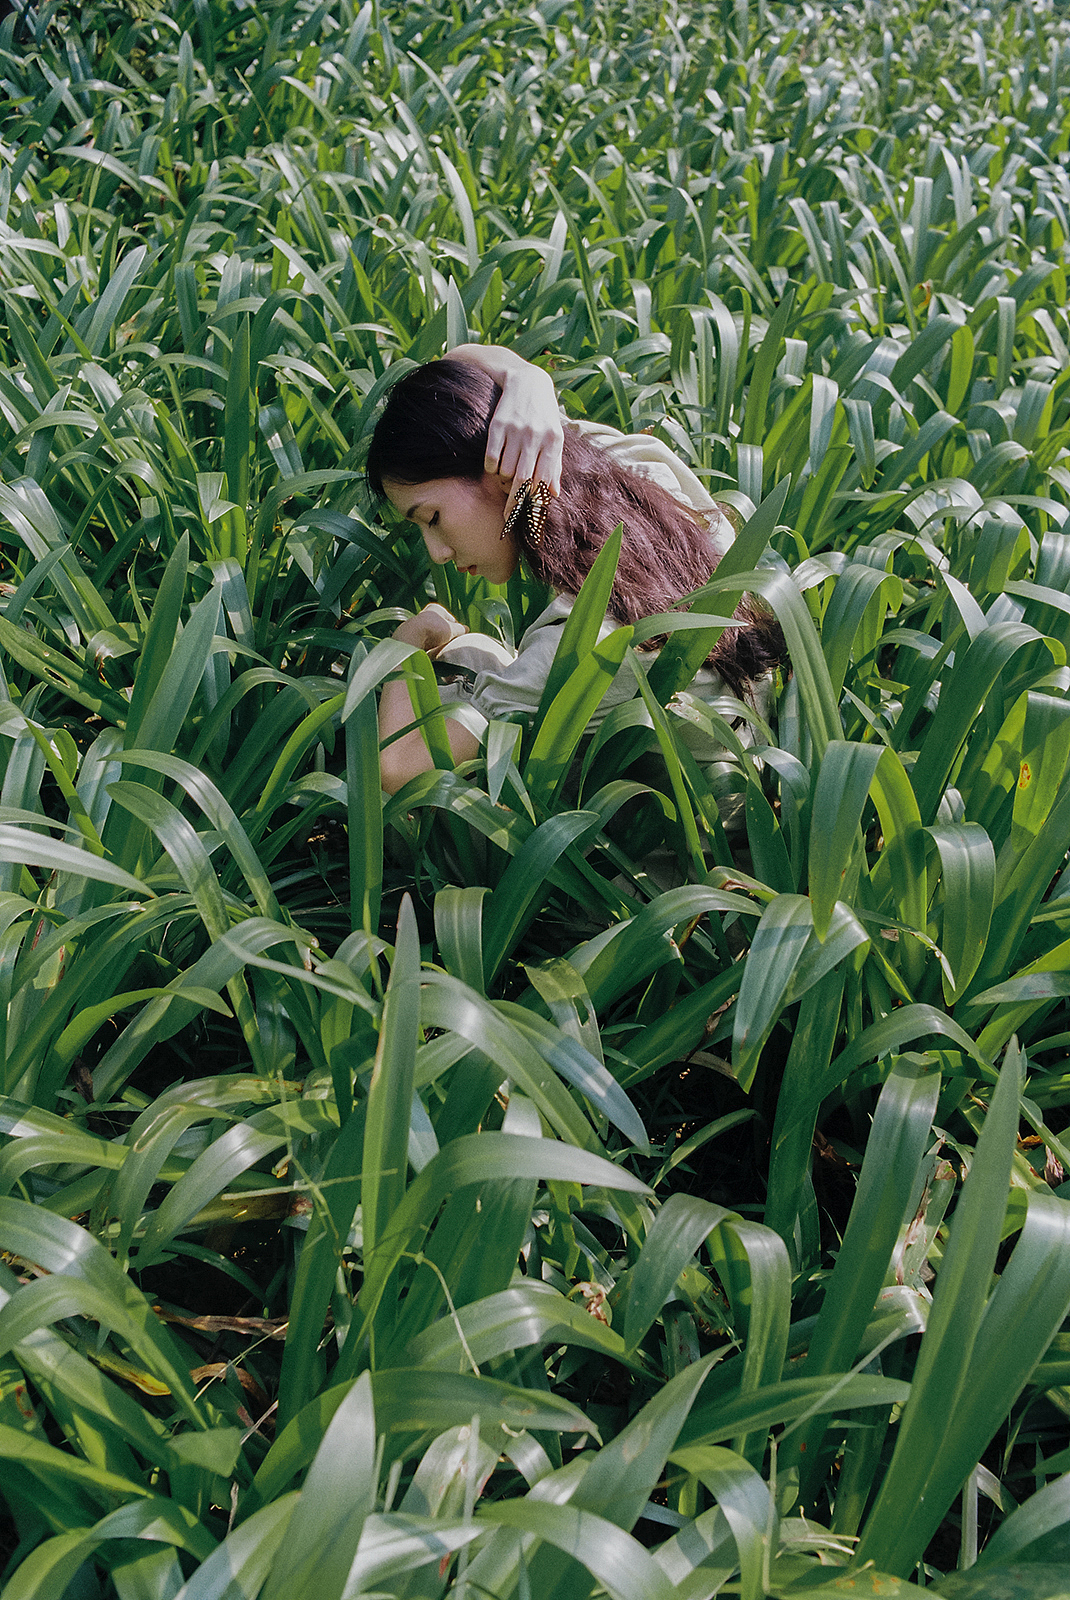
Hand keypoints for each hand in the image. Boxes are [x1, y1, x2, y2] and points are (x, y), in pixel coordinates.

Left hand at [392, 603, 466, 657]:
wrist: (411, 638)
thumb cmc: (434, 630)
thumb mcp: (452, 629)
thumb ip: (461, 629)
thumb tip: (466, 629)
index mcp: (435, 608)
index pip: (449, 618)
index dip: (455, 628)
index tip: (458, 636)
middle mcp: (423, 614)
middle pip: (439, 626)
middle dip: (444, 634)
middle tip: (449, 643)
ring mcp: (414, 625)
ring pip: (429, 635)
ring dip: (435, 642)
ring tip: (440, 649)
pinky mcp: (408, 636)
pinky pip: (421, 642)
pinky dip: (426, 647)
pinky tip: (429, 653)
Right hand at [446, 344, 563, 518]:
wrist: (527, 381)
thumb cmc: (543, 415)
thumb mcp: (554, 437)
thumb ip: (554, 465)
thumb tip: (553, 494)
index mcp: (553, 442)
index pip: (543, 480)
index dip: (533, 502)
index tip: (526, 518)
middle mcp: (536, 436)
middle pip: (523, 480)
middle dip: (515, 502)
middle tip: (508, 516)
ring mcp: (516, 430)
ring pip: (505, 471)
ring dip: (503, 480)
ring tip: (506, 476)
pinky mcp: (498, 425)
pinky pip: (491, 459)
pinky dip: (492, 468)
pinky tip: (495, 465)